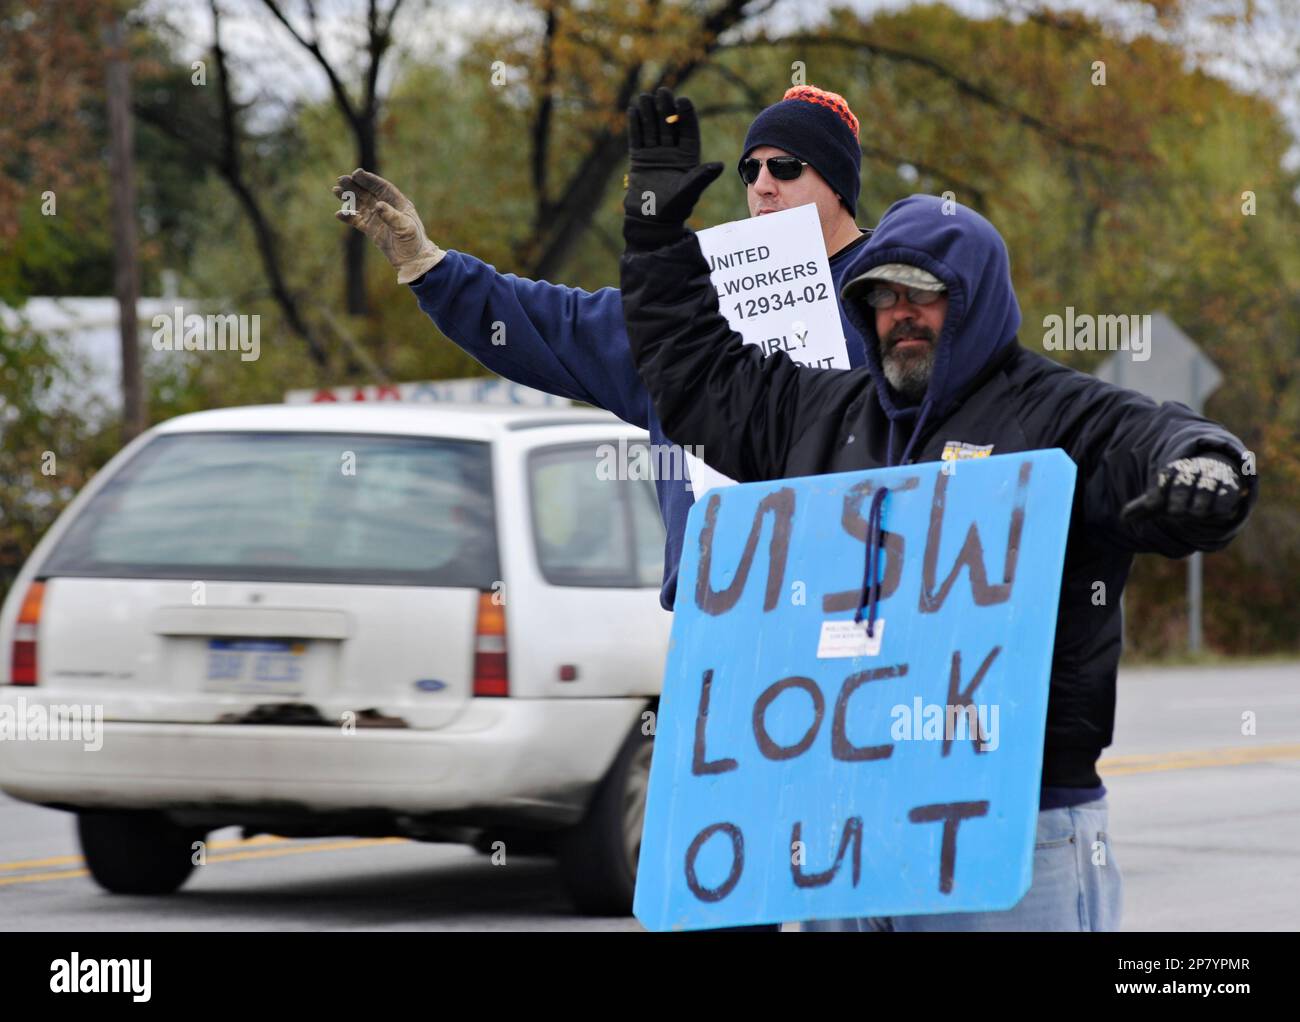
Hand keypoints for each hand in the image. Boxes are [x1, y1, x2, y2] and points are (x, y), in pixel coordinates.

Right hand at [333, 168, 445, 283]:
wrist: (413, 261)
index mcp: (398, 202)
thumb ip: (392, 216)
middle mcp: (386, 207)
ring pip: (360, 204)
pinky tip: (339, 214)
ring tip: (335, 190)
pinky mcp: (371, 229)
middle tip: (341, 179)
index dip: (369, 180)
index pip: (381, 187)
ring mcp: (377, 217)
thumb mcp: (405, 228)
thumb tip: (377, 205)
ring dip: (348, 197)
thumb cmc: (414, 242)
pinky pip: (356, 220)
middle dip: (354, 185)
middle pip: (367, 192)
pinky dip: (348, 217)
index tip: (357, 173)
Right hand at [623, 87, 722, 247]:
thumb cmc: (675, 208)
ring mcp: (655, 154)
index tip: (683, 101)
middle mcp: (672, 152)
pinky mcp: (640, 158)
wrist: (652, 220)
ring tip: (645, 96)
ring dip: (649, 112)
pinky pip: (637, 137)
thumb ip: (702, 176)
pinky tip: (634, 109)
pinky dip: (635, 124)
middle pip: (669, 125)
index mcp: (688, 157)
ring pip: (652, 128)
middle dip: (666, 108)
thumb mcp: (690, 190)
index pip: (687, 131)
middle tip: (663, 91)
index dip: (685, 116)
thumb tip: (720, 165)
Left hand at [1121, 453, 1246, 523]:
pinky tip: (1211, 513)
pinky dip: (1216, 509)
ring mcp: (1213, 478)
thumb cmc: (1184, 490)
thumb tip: (1122, 518)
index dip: (1158, 492)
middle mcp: (1194, 469)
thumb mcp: (1164, 497)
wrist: (1216, 476)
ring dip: (1196, 506)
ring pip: (1203, 491)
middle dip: (1177, 501)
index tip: (1154, 504)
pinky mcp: (1231, 489)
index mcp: (1176, 468)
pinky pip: (1223, 501)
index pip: (1165, 476)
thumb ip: (1145, 507)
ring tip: (1193, 512)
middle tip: (1175, 511)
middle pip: (1183, 484)